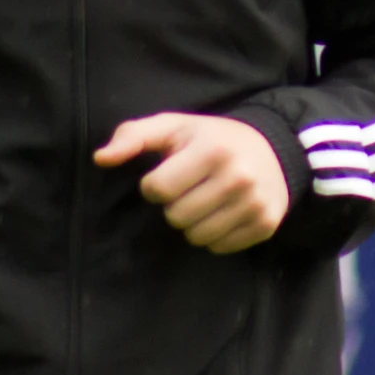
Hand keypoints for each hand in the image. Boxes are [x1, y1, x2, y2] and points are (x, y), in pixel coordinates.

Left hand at [94, 114, 289, 253]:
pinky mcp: (265, 225)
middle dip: (175, 205)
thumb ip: (133, 136)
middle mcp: (238, 177)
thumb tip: (100, 158)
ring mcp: (254, 203)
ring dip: (193, 223)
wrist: (274, 148)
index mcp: (212, 150)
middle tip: (190, 188)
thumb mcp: (174, 127)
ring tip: (205, 201)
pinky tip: (222, 213)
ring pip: (197, 237)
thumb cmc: (211, 138)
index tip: (169, 174)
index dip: (155, 185)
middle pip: (176, 217)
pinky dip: (215, 235)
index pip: (157, 189)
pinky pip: (219, 247)